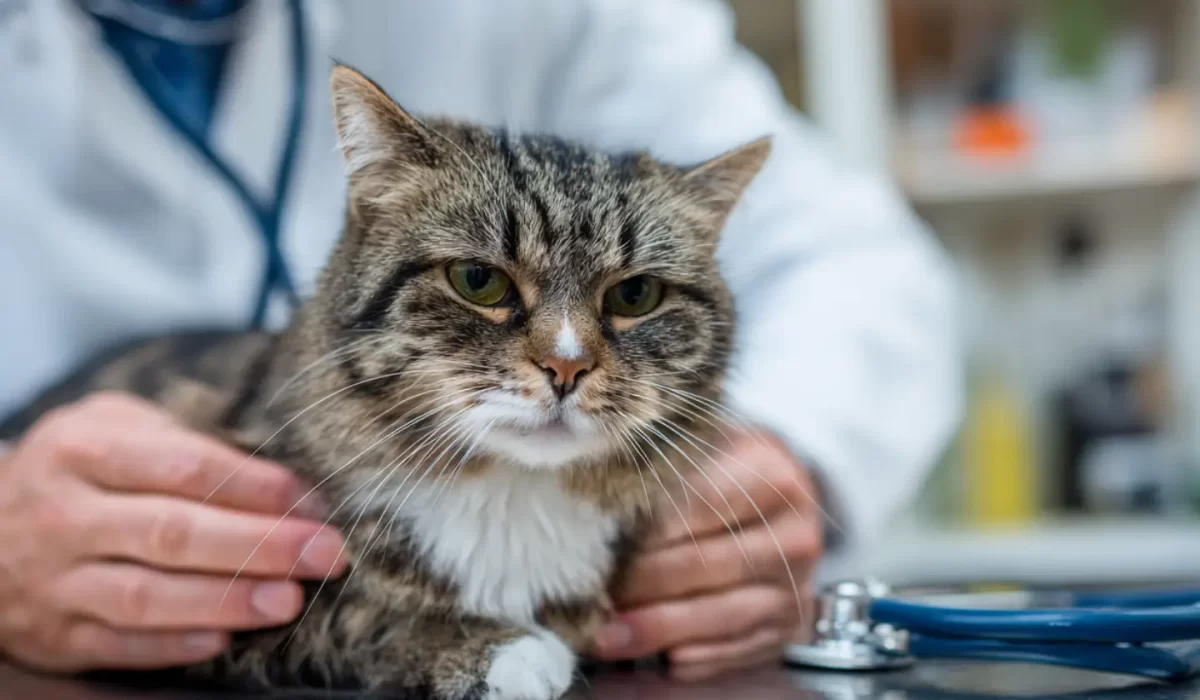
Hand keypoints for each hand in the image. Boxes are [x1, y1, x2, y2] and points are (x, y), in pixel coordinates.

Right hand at [0, 392, 347, 672]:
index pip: (184, 467)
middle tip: (326, 553)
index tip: (312, 501)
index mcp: (84, 450)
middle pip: (173, 532)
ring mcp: (55, 580)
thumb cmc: (79, 468)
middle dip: (259, 544)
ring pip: (146, 596)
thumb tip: (282, 481)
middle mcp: (65, 516)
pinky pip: (118, 645)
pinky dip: (173, 646)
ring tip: (290, 600)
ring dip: (226, 600)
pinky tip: (225, 640)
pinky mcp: (55, 634)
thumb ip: (185, 442)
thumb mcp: (115, 427)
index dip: (255, 486)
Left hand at [592, 429, 823, 680]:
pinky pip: (736, 650)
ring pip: (719, 615)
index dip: (649, 527)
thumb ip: (666, 470)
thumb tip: (603, 511)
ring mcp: (794, 587)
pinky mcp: (788, 628)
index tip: (602, 542)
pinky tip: (654, 655)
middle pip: (706, 564)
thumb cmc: (733, 471)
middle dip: (642, 583)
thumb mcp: (708, 447)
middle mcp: (793, 535)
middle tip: (593, 593)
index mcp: (774, 477)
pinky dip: (692, 657)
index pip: (701, 503)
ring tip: (608, 636)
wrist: (788, 503)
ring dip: (657, 629)